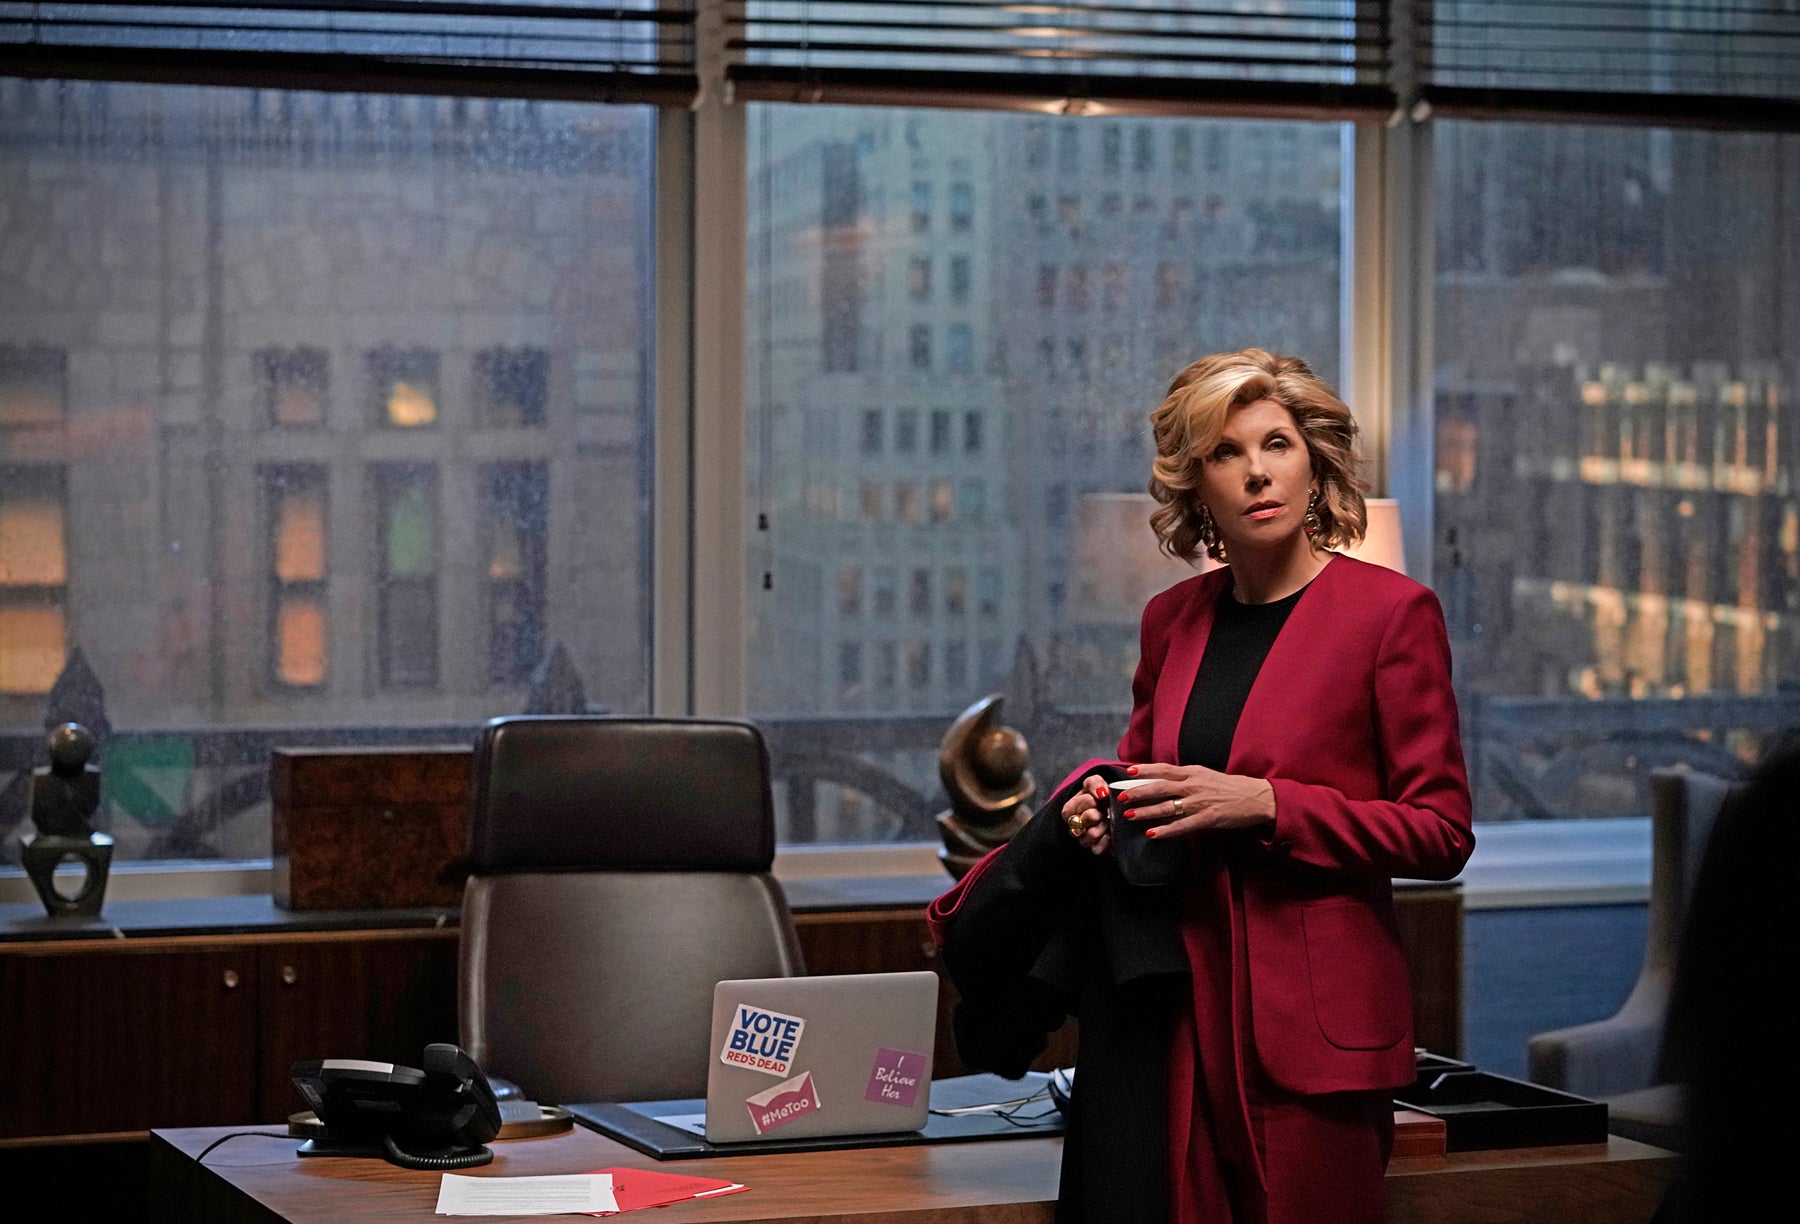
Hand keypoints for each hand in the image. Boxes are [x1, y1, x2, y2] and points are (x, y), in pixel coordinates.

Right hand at [1060, 774, 1112, 855]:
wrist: (1116, 807)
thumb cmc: (1101, 795)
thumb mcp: (1095, 783)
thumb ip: (1095, 784)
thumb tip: (1101, 793)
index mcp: (1070, 810)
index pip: (1069, 809)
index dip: (1087, 802)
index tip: (1101, 797)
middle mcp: (1075, 826)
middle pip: (1080, 824)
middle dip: (1095, 815)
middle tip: (1104, 810)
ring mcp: (1085, 839)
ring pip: (1089, 837)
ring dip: (1102, 827)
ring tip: (1109, 821)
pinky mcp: (1096, 849)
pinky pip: (1098, 849)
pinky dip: (1107, 841)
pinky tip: (1111, 833)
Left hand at [1115, 763, 1274, 840]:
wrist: (1257, 797)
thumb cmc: (1230, 787)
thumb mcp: (1206, 776)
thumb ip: (1186, 777)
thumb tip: (1163, 780)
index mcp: (1193, 772)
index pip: (1164, 769)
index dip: (1145, 770)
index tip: (1128, 771)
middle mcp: (1194, 785)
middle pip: (1160, 787)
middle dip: (1139, 792)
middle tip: (1121, 797)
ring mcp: (1200, 802)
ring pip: (1167, 806)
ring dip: (1146, 812)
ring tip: (1129, 816)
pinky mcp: (1208, 818)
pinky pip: (1183, 825)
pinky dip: (1166, 830)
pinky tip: (1153, 834)